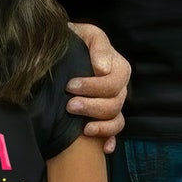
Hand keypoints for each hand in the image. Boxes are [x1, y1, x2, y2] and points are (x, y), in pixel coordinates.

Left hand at [67, 23, 130, 153]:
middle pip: (115, 103)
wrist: (62, 51)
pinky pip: (115, 132)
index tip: (69, 85)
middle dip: (92, 107)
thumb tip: (102, 69)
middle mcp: (119, 86)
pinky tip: (104, 148)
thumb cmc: (74, 40)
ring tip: (82, 128)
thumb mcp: (86, 34)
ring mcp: (114, 102)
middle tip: (69, 106)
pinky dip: (110, 140)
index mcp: (117, 65)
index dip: (92, 86)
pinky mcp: (106, 116)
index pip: (113, 82)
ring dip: (101, 126)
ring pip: (116, 120)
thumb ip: (97, 46)